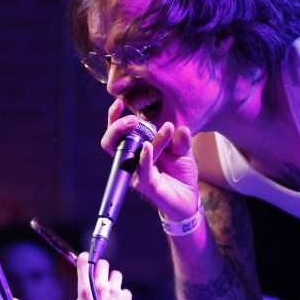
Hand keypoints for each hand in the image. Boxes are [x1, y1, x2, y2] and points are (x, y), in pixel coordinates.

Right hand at [69, 254, 131, 299]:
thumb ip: (81, 295)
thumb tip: (86, 287)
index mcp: (85, 289)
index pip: (85, 263)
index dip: (85, 258)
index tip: (85, 257)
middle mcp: (101, 287)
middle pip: (103, 264)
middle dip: (100, 268)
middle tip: (99, 276)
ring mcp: (115, 292)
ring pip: (116, 274)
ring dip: (112, 281)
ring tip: (109, 293)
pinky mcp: (126, 298)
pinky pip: (124, 289)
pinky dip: (120, 295)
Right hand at [101, 100, 200, 219]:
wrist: (188, 197)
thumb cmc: (181, 171)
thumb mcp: (184, 150)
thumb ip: (181, 139)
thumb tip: (181, 128)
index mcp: (138, 146)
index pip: (119, 131)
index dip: (114, 117)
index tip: (118, 102)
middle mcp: (133, 159)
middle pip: (111, 143)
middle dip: (116, 127)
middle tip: (132, 118)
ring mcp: (137, 172)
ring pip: (129, 153)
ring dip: (135, 137)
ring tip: (141, 124)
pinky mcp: (146, 185)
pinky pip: (142, 170)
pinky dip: (144, 157)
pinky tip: (147, 146)